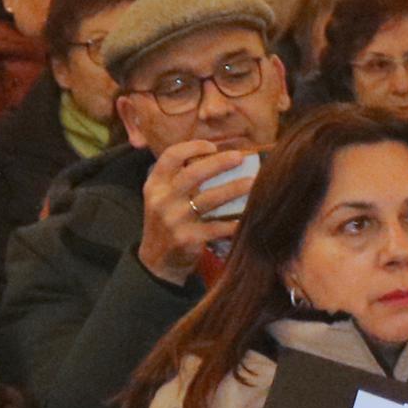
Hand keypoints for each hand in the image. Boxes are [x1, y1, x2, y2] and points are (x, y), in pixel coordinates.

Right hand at [135, 138, 248, 285]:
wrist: (157, 261)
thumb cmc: (167, 222)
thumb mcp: (162, 198)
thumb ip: (179, 178)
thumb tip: (217, 156)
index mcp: (155, 185)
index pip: (170, 156)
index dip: (192, 147)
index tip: (212, 146)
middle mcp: (162, 200)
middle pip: (192, 174)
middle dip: (218, 163)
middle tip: (239, 157)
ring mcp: (174, 221)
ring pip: (209, 199)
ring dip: (234, 189)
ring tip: (252, 182)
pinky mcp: (188, 239)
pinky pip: (217, 227)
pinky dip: (235, 222)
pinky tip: (248, 216)